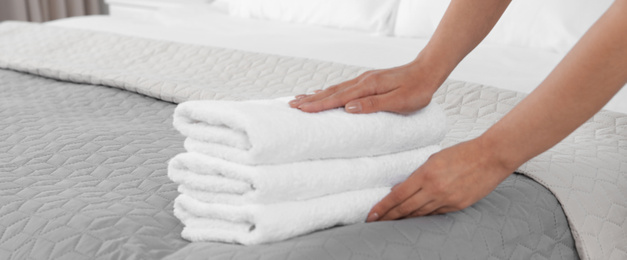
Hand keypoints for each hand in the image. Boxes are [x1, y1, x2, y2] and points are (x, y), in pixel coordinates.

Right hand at [288, 62, 443, 113]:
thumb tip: (349, 108)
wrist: (428, 71)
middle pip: (331, 91)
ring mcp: (364, 80)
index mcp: (368, 87)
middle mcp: (362, 81)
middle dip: (310, 100)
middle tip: (291, 106)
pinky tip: (322, 92)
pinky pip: (342, 87)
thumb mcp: (399, 101)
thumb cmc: (417, 89)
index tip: (301, 110)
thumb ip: (374, 105)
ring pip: (335, 88)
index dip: (319, 105)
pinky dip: (328, 91)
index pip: (338, 98)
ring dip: (316, 95)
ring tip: (300, 100)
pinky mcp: (368, 81)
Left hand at [366, 137, 515, 221]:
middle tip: (376, 222)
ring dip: (404, 218)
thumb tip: (400, 188)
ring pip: (419, 214)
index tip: (372, 214)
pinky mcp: (457, 206)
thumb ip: (417, 175)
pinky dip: (422, 215)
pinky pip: (435, 214)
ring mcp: (447, 200)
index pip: (398, 195)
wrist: (490, 157)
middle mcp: (435, 190)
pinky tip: (414, 217)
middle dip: (388, 216)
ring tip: (391, 222)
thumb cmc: (462, 153)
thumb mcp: (434, 159)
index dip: (383, 207)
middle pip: (405, 208)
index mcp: (426, 175)